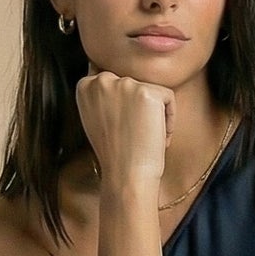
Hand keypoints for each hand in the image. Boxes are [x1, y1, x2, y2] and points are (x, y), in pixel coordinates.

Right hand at [76, 70, 171, 187]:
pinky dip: (169, 119)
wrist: (125, 175)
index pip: (115, 82)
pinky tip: (156, 136)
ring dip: (154, 115)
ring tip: (144, 137)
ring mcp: (125, 84)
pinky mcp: (147, 92)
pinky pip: (168, 99)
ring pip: (151, 92)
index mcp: (85, 86)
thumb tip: (117, 87)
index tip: (123, 128)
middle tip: (134, 135)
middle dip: (139, 110)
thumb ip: (102, 97)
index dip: (125, 107)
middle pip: (135, 85)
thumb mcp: (96, 119)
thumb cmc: (114, 153)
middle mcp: (102, 80)